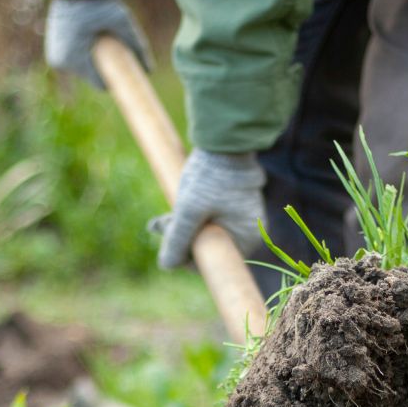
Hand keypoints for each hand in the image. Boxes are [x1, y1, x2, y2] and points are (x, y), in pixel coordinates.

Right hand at [44, 0, 151, 88]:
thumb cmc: (98, 2)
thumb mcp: (122, 22)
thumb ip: (137, 44)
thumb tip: (150, 70)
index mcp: (74, 60)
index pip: (99, 84)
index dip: (116, 80)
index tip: (128, 74)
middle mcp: (61, 62)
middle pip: (91, 76)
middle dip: (105, 68)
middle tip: (118, 53)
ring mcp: (55, 56)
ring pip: (82, 68)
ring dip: (94, 61)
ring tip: (105, 45)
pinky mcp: (53, 48)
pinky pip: (73, 59)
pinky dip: (84, 55)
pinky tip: (93, 43)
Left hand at [152, 149, 264, 269]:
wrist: (223, 140)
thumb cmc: (210, 177)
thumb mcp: (189, 211)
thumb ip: (178, 240)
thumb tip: (167, 266)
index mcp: (247, 239)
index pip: (214, 263)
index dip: (188, 259)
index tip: (170, 247)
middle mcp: (248, 232)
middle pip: (208, 248)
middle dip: (181, 240)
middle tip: (159, 225)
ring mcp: (241, 217)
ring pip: (205, 233)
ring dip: (182, 229)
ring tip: (160, 220)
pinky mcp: (232, 205)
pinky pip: (210, 220)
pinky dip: (190, 218)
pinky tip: (172, 212)